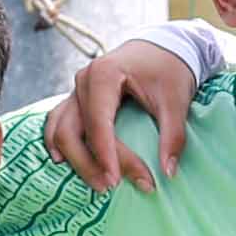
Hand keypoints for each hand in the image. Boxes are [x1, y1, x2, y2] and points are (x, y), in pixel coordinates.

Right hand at [51, 37, 204, 192]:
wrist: (162, 47)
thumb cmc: (169, 70)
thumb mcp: (177, 101)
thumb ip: (173, 135)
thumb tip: (167, 172)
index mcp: (104, 74)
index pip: (98, 123)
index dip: (106, 155)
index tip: (117, 181)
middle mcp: (83, 81)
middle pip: (72, 131)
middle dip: (89, 163)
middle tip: (111, 188)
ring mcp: (76, 90)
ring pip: (60, 130)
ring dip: (74, 159)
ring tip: (95, 182)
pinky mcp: (77, 99)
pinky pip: (58, 123)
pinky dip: (58, 143)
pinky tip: (64, 162)